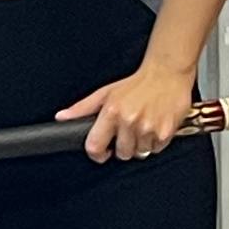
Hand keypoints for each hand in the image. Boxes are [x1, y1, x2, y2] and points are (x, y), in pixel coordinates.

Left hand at [57, 61, 195, 164]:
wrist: (166, 74)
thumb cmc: (136, 84)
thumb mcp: (105, 93)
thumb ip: (82, 108)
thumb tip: (62, 117)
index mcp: (112, 112)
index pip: (95, 146)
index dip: (97, 153)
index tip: (102, 151)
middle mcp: (129, 121)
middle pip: (122, 154)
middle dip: (123, 146)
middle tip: (127, 130)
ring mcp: (148, 128)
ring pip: (140, 153)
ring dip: (140, 144)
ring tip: (142, 125)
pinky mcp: (165, 133)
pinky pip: (156, 149)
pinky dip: (155, 142)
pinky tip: (153, 126)